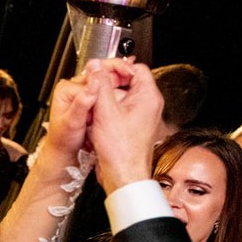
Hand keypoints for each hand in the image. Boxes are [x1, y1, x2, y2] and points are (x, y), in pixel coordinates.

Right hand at [86, 58, 164, 192]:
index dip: (116, 67)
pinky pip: (116, 113)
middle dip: (106, 85)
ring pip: (119, 98)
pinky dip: (104, 113)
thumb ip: (100, 84)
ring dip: (103, 100)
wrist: (123, 175)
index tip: (101, 72)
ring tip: (93, 107)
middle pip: (126, 82)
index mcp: (148, 97)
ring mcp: (139, 117)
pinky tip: (95, 120)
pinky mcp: (130, 128)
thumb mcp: (106, 110)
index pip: (135, 68)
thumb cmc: (122, 150)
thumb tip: (96, 66)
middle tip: (93, 88)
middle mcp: (147, 105)